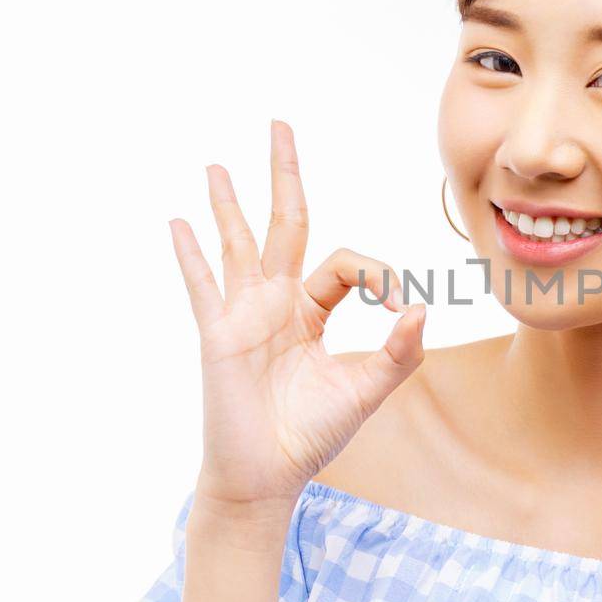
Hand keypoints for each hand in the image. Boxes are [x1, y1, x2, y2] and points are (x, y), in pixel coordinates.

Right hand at [168, 120, 426, 512]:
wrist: (267, 477)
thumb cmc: (313, 435)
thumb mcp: (367, 389)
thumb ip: (400, 352)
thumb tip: (422, 308)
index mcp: (313, 311)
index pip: (347, 264)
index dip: (378, 274)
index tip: (399, 304)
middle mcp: (276, 303)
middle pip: (284, 223)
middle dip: (284, 174)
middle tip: (279, 125)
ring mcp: (243, 315)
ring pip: (238, 243)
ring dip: (228, 202)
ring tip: (217, 163)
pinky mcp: (218, 335)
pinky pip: (202, 286)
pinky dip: (191, 255)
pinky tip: (178, 222)